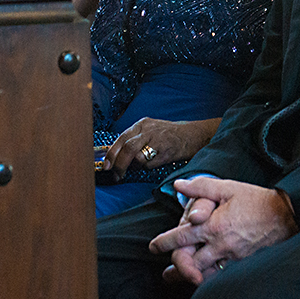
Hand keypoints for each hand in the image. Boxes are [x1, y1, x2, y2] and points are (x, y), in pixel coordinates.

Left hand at [102, 118, 219, 178]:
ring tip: (128, 172)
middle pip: (126, 146)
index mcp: (141, 124)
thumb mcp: (151, 131)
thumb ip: (136, 140)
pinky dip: (146, 167)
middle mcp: (147, 129)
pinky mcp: (165, 150)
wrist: (193, 135)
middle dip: (117, 162)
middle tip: (114, 174)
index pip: (121, 138)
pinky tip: (150, 166)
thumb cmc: (170, 136)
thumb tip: (118, 157)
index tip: (106, 165)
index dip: (111, 153)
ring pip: (135, 154)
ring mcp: (156, 139)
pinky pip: (149, 162)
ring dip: (130, 166)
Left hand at [148, 178, 297, 285]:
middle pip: (191, 261)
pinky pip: (223, 276)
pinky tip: (206, 278)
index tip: (154, 246)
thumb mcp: (228, 187)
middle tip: (166, 272)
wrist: (287, 215)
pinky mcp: (244, 264)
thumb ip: (201, 186)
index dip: (165, 242)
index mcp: (214, 225)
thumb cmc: (257, 200)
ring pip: (206, 273)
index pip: (182, 237)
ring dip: (191, 277)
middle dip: (176, 266)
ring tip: (181, 279)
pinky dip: (212, 278)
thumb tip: (179, 185)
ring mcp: (233, 257)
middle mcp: (221, 244)